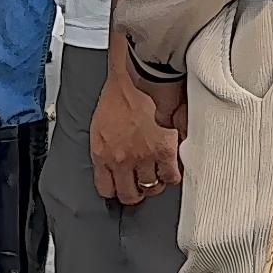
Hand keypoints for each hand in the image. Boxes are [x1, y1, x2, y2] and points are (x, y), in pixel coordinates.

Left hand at [93, 67, 186, 204]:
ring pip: (152, 188)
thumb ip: (106, 148)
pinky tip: (171, 166)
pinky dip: (172, 174)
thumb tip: (112, 164)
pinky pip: (171, 176)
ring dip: (155, 182)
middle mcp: (121, 160)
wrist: (138, 78)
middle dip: (135, 192)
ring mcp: (143, 158)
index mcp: (101, 153)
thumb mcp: (100, 126)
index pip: (106, 189)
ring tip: (157, 173)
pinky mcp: (164, 152)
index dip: (116, 189)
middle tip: (141, 185)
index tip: (121, 186)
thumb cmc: (119, 94)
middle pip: (129, 195)